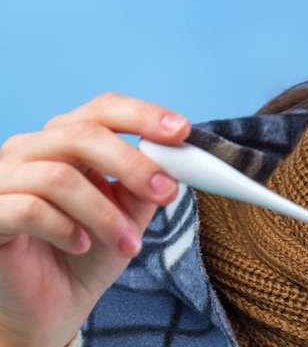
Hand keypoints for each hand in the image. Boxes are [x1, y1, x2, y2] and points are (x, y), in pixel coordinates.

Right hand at [0, 93, 190, 346]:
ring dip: (105, 215)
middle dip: (133, 164)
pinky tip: (82, 246)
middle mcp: (31, 149)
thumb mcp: (129, 211)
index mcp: (67, 139)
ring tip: (129, 244)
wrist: (53, 306)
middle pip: (83, 133)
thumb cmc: (89, 252)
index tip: (182, 130)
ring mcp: (4, 179)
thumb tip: (176, 159)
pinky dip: (66, 229)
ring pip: (59, 177)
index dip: (144, 115)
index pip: (103, 109)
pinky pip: (29, 209)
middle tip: (166, 193)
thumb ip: (147, 182)